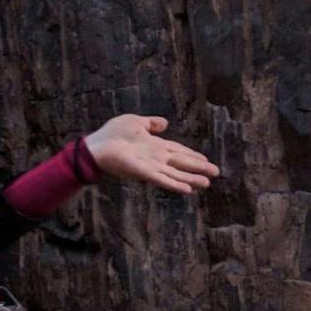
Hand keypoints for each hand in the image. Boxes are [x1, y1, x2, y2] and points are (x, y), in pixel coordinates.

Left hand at [84, 115, 218, 193]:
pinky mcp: (143, 173)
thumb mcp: (135, 122)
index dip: (192, 155)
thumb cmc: (111, 134)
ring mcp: (150, 166)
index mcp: (155, 146)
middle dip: (199, 168)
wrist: (95, 146)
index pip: (178, 151)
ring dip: (192, 178)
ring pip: (176, 173)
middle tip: (216, 173)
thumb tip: (165, 123)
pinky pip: (163, 179)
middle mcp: (155, 158)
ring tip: (207, 184)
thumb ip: (151, 123)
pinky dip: (176, 184)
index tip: (206, 159)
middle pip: (182, 163)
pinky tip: (188, 189)